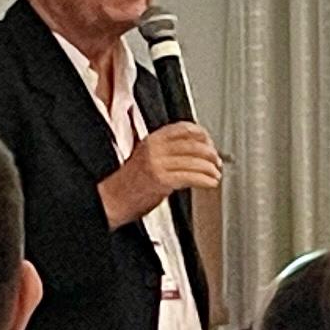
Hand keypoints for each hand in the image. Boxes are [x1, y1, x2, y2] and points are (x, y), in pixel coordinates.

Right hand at [99, 123, 223, 229]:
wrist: (111, 200)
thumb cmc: (128, 183)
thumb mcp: (145, 156)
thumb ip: (165, 149)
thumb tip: (191, 148)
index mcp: (152, 140)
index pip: (183, 128)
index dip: (202, 134)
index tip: (210, 142)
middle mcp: (155, 149)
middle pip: (193, 145)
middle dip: (210, 153)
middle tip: (217, 161)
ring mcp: (158, 165)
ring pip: (194, 161)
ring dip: (210, 169)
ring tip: (215, 175)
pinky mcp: (162, 181)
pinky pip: (191, 177)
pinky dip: (205, 180)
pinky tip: (210, 183)